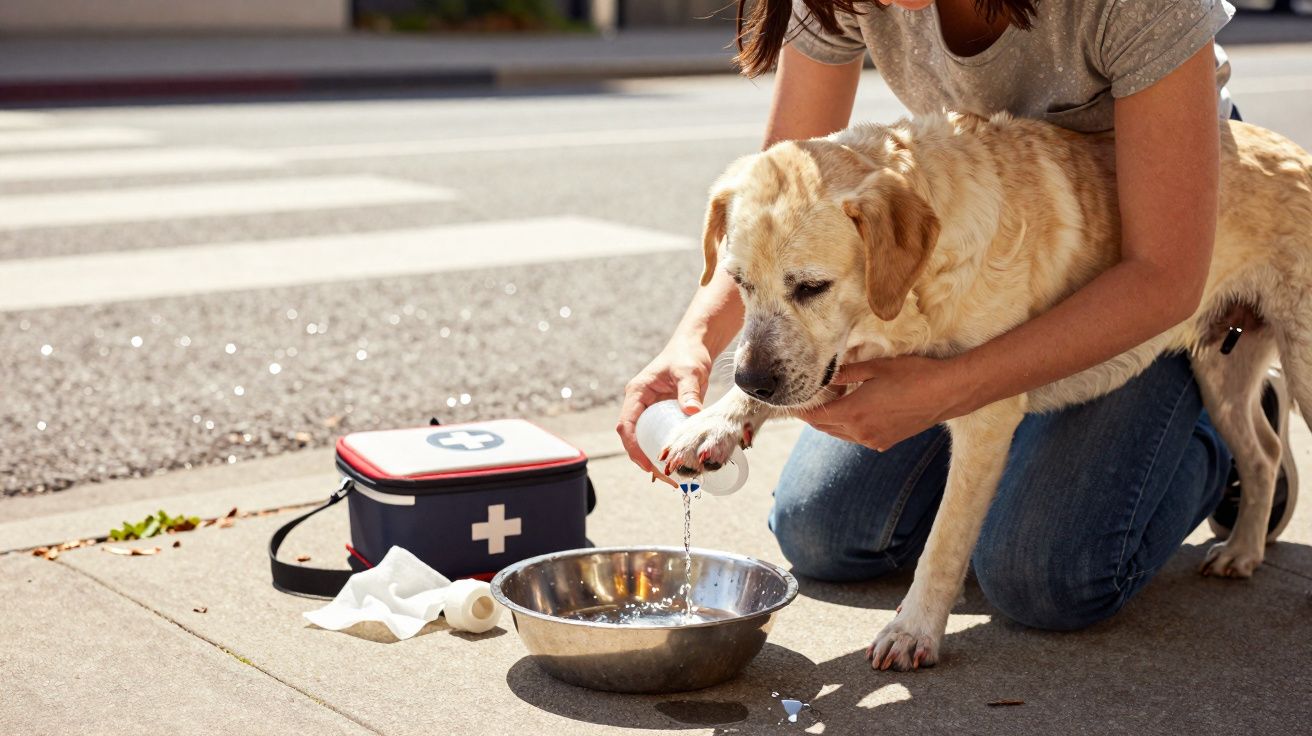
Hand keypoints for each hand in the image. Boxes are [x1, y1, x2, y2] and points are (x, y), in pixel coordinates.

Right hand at [616, 337, 712, 476]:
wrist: (695, 347)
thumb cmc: (689, 355)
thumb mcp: (689, 372)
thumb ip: (689, 391)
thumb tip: (692, 411)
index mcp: (637, 393)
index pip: (626, 425)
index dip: (633, 447)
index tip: (648, 464)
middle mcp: (639, 404)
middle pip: (632, 438)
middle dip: (643, 460)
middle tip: (664, 478)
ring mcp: (649, 411)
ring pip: (643, 441)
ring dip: (653, 460)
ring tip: (672, 479)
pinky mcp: (662, 415)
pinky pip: (657, 437)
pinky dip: (663, 452)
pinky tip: (674, 468)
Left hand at [797, 355, 967, 451]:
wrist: (947, 393)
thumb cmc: (913, 375)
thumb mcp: (875, 368)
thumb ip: (845, 373)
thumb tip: (824, 375)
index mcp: (854, 413)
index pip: (815, 417)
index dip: (801, 410)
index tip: (791, 401)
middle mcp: (860, 433)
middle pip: (825, 428)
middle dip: (813, 415)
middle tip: (806, 399)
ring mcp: (874, 441)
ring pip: (840, 434)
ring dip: (831, 421)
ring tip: (830, 401)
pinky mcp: (886, 442)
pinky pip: (857, 437)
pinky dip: (848, 426)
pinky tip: (854, 409)